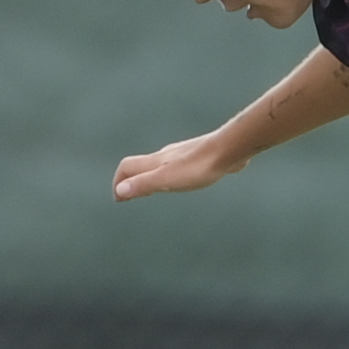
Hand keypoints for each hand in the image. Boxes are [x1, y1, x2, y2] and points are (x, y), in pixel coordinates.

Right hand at [113, 133, 242, 201]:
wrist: (229, 149)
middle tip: (130, 195)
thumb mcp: (167, 179)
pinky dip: (171, 174)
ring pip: (159, 164)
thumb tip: (120, 191)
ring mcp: (182, 155)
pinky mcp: (198, 157)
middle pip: (140, 165)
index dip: (118, 181)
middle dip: (131, 179)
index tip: (119, 198)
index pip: (127, 167)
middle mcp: (165, 155)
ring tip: (153, 190)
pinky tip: (183, 180)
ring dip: (150, 176)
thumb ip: (144, 184)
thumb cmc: (199, 166)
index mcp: (155, 161)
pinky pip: (178, 165)